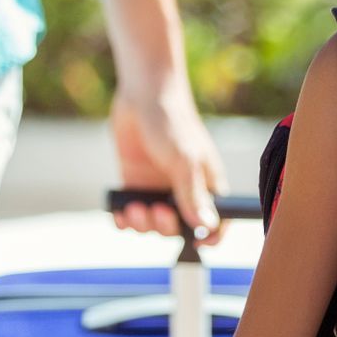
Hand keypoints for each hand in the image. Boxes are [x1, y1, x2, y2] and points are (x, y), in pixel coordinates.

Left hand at [111, 76, 225, 240]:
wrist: (143, 93)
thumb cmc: (173, 122)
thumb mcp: (184, 161)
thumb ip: (192, 195)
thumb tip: (205, 227)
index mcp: (207, 186)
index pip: (216, 221)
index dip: (210, 236)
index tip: (197, 243)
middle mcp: (183, 191)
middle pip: (178, 228)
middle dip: (166, 227)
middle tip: (156, 211)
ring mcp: (157, 188)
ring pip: (152, 223)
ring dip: (143, 224)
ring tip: (135, 208)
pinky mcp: (134, 182)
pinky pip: (130, 212)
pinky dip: (125, 219)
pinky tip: (120, 213)